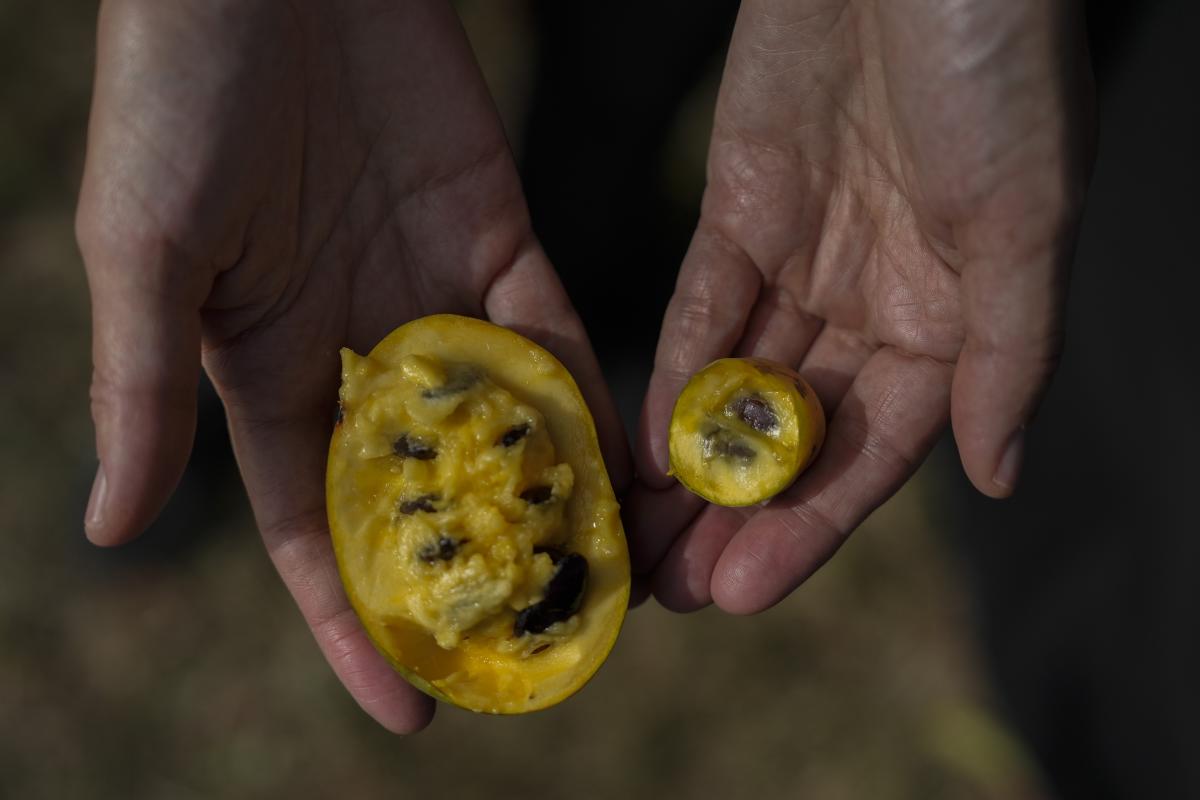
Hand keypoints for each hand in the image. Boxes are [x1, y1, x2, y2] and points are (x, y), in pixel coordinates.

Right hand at [77, 0, 628, 731]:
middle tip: (536, 654)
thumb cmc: (175, 95)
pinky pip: (547, 330)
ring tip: (598, 582)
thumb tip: (111, 528)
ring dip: (544, 498)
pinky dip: (580, 393)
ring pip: (500, 423)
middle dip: (470, 572)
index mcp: (261, 369)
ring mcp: (429, 291)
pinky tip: (617, 460)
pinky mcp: (494, 229)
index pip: (314, 528)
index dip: (353, 620)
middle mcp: (353, 347)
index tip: (406, 707)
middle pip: (423, 491)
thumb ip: (143, 387)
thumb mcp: (143, 249)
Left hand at [630, 0, 1092, 611]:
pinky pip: (701, 308)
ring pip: (739, 385)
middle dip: (739, 514)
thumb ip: (1007, 355)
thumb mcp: (1023, 219)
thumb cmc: (994, 69)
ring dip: (692, 463)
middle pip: (798, 434)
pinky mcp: (737, 208)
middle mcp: (876, 302)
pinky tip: (642, 438)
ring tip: (643, 541)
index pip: (875, 452)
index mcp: (953, 317)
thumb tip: (999, 477)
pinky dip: (673, 370)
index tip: (746, 591)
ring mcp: (803, 257)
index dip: (813, 526)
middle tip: (676, 591)